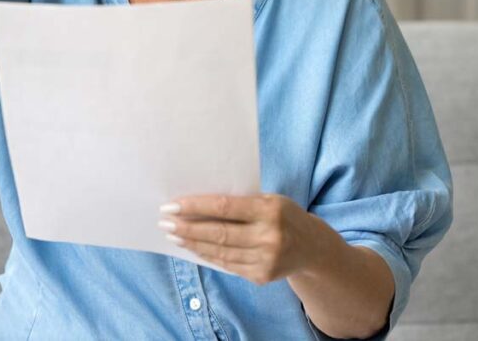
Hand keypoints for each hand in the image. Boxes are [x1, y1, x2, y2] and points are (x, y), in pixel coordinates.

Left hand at [158, 193, 321, 284]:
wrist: (312, 247)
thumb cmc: (283, 215)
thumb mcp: (268, 200)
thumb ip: (240, 202)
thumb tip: (197, 204)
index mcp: (269, 210)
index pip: (224, 207)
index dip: (195, 207)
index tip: (172, 206)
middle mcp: (269, 236)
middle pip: (218, 233)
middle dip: (187, 228)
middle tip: (165, 223)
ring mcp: (266, 259)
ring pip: (220, 252)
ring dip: (193, 244)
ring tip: (174, 235)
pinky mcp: (261, 276)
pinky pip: (228, 265)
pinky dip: (208, 255)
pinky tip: (194, 248)